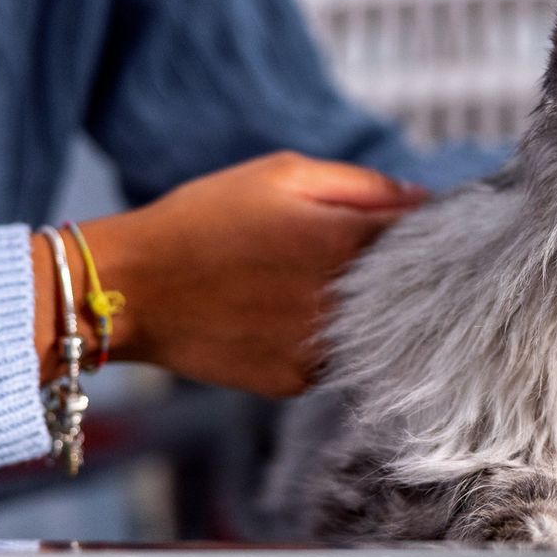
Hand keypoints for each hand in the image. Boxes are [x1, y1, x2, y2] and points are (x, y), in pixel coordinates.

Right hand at [33, 152, 427, 396]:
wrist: (128, 289)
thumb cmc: (204, 218)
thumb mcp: (282, 175)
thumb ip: (362, 186)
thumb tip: (422, 198)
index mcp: (346, 242)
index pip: (426, 240)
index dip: (428, 230)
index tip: (425, 226)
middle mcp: (342, 303)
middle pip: (405, 290)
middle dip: (398, 272)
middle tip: (364, 255)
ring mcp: (320, 349)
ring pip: (371, 329)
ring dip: (363, 310)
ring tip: (311, 284)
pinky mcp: (295, 381)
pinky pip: (333, 356)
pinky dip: (325, 336)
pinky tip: (286, 314)